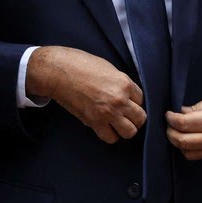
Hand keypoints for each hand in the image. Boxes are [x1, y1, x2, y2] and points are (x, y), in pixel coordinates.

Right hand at [27, 46, 145, 143]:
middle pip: (141, 118)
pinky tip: (107, 127)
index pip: (142, 99)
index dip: (135, 101)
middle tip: (128, 114)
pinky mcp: (93, 122)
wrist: (59, 73)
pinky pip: (110, 137)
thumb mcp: (109, 69)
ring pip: (130, 132)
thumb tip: (128, 95)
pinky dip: (111, 135)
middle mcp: (119, 100)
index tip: (128, 101)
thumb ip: (121, 83)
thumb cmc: (82, 65)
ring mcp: (107, 113)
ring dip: (126, 128)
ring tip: (120, 123)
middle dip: (136, 117)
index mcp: (124, 84)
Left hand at [165, 78, 201, 159]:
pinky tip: (190, 137)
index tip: (168, 114)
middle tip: (169, 123)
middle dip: (171, 132)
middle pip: (183, 142)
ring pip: (189, 153)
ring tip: (178, 131)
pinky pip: (201, 154)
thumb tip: (182, 113)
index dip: (171, 119)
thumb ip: (198, 106)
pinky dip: (191, 149)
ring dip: (180, 143)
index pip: (183, 124)